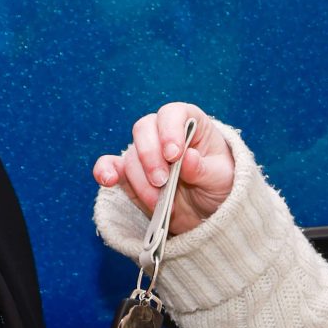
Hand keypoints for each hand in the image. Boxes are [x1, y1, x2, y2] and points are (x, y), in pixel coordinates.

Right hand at [93, 104, 234, 236]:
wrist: (208, 213)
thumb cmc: (219, 186)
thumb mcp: (221, 179)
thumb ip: (204, 169)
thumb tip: (186, 157)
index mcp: (191, 124)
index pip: (174, 114)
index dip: (170, 130)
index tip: (174, 155)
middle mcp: (163, 133)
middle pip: (144, 129)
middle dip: (151, 157)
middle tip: (162, 181)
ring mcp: (145, 152)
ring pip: (131, 155)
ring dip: (141, 180)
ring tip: (159, 202)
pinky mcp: (130, 174)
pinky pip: (110, 166)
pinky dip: (105, 171)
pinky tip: (108, 180)